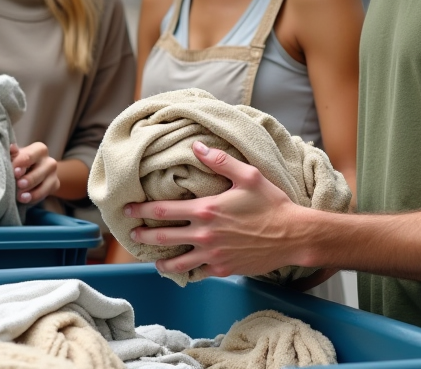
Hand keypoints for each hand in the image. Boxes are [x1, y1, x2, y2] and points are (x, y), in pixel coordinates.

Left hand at [11, 142, 59, 203]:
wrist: (27, 175)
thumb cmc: (18, 164)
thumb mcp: (14, 158)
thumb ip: (12, 154)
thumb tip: (11, 147)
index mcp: (39, 149)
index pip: (31, 155)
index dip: (21, 163)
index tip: (14, 172)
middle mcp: (49, 160)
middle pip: (41, 169)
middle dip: (29, 178)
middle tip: (19, 184)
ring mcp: (54, 173)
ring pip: (46, 182)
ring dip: (32, 190)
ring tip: (20, 196)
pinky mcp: (55, 185)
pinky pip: (47, 192)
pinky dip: (35, 197)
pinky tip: (25, 199)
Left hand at [126, 141, 306, 278]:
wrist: (292, 235)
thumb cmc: (271, 203)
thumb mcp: (248, 175)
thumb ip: (220, 161)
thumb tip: (197, 147)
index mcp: (206, 210)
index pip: (163, 210)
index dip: (141, 210)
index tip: (127, 210)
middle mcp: (204, 235)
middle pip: (163, 237)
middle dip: (143, 235)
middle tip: (131, 234)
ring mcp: (212, 255)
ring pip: (177, 263)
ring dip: (161, 261)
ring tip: (154, 260)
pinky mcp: (223, 269)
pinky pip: (199, 272)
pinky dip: (188, 271)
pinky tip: (184, 269)